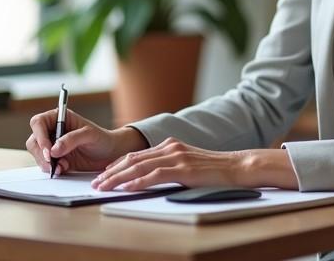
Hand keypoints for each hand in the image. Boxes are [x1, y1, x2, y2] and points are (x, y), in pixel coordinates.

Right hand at [25, 108, 146, 175]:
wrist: (109, 153)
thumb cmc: (102, 138)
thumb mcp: (90, 135)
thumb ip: (72, 139)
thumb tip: (54, 149)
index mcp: (60, 118)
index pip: (38, 122)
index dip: (40, 136)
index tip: (49, 151)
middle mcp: (53, 130)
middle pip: (34, 141)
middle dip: (41, 154)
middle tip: (53, 163)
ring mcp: (52, 145)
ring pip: (37, 154)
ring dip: (46, 163)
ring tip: (63, 166)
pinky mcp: (55, 158)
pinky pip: (45, 164)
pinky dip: (51, 169)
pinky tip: (64, 169)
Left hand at [90, 137, 241, 190]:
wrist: (237, 166)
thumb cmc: (214, 170)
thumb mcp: (188, 164)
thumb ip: (169, 166)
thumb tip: (149, 177)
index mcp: (170, 145)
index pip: (136, 155)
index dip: (117, 165)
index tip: (103, 175)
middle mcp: (171, 147)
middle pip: (133, 159)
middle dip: (111, 172)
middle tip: (96, 182)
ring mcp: (177, 157)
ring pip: (139, 166)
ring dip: (118, 178)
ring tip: (103, 187)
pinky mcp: (183, 169)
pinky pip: (155, 175)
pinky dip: (138, 182)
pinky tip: (126, 188)